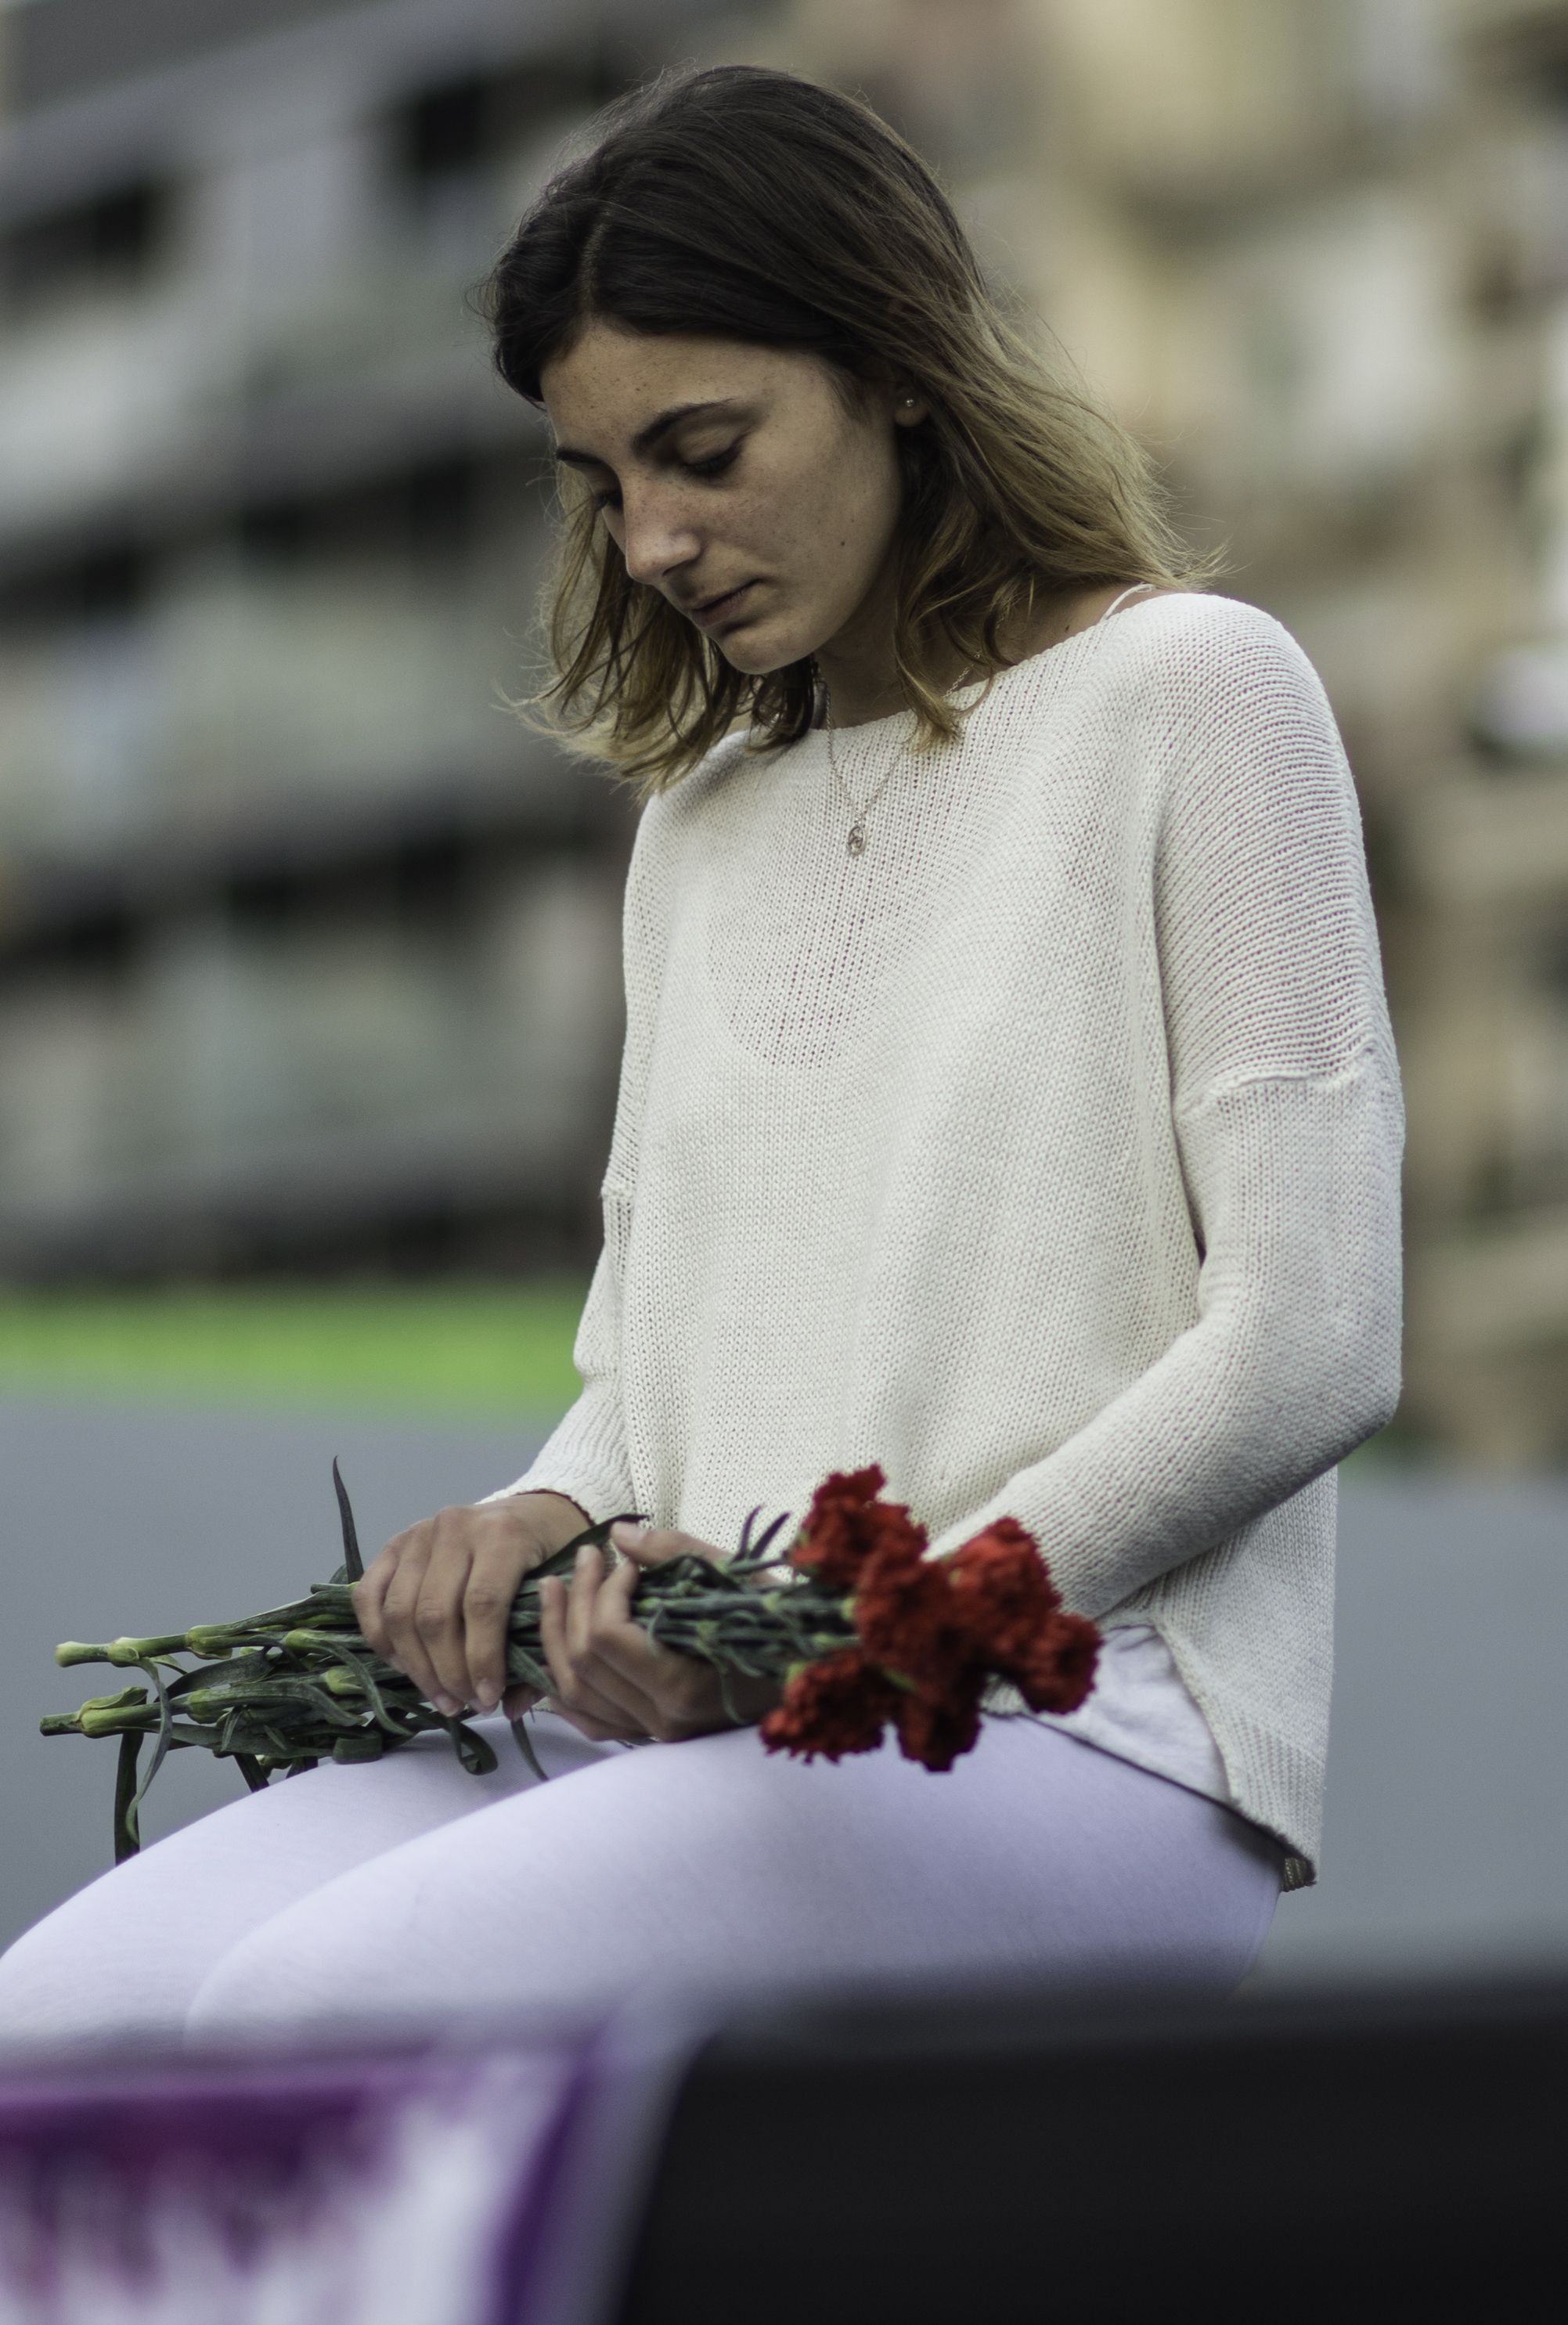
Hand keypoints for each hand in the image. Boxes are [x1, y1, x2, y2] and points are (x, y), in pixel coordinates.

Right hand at [354, 1491, 587, 1716]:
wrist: (533, 1514)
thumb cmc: (551, 1554)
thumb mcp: (561, 1591)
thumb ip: (542, 1646)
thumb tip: (511, 1706)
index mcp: (503, 1533)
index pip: (482, 1604)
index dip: (481, 1659)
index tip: (488, 1699)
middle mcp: (456, 1526)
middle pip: (436, 1614)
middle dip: (448, 1672)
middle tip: (465, 1704)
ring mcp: (419, 1533)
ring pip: (400, 1611)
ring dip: (416, 1666)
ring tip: (440, 1697)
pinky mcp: (394, 1544)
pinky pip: (369, 1596)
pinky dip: (380, 1638)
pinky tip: (403, 1665)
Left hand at [516, 1521, 780, 1742]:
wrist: (814, 1676)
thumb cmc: (784, 1625)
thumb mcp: (738, 1578)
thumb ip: (676, 1552)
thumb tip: (618, 1534)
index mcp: (683, 1685)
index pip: (607, 1638)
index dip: (604, 1591)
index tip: (625, 1563)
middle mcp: (664, 1720)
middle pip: (583, 1662)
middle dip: (574, 1602)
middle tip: (583, 1558)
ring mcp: (657, 1735)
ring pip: (576, 1693)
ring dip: (555, 1637)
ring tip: (552, 1590)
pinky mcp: (655, 1737)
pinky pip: (591, 1719)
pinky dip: (564, 1686)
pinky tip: (552, 1652)